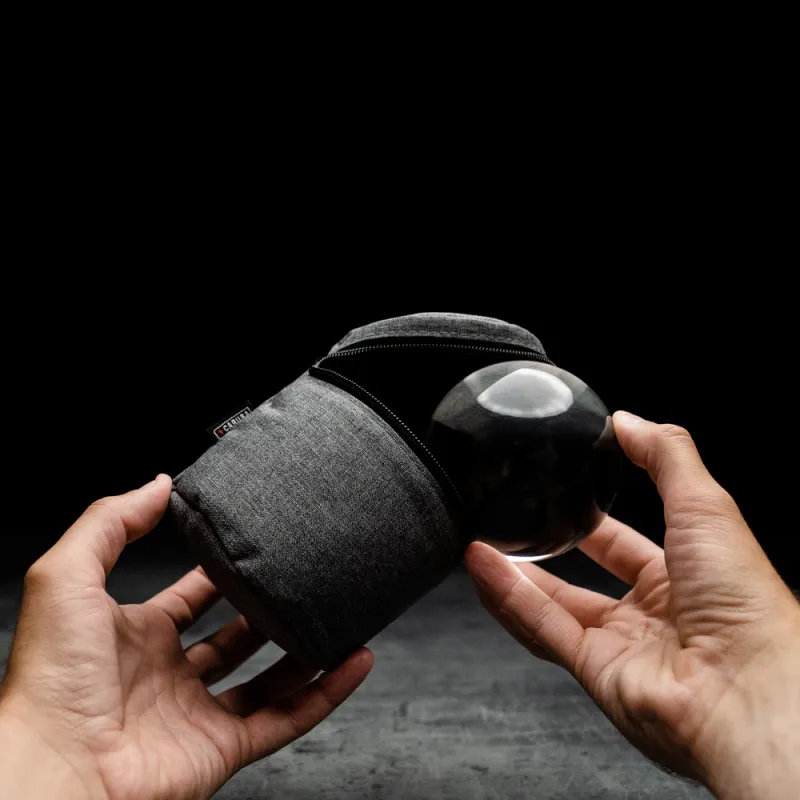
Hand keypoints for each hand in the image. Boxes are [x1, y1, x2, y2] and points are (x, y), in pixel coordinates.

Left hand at [0, 476, 372, 799]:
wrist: (54, 771)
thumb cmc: (50, 678)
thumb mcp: (67, 575)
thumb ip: (111, 523)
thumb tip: (159, 484)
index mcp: (135, 638)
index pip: (189, 598)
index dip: (218, 575)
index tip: (253, 549)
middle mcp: (170, 678)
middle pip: (234, 638)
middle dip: (267, 611)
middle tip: (301, 580)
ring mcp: (199, 715)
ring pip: (268, 679)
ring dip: (305, 651)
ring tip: (337, 616)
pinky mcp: (223, 749)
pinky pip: (287, 720)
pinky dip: (326, 694)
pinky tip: (353, 664)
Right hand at [466, 412, 799, 798]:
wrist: (748, 688)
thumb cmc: (744, 600)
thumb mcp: (705, 503)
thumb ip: (664, 456)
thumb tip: (629, 421)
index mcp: (685, 577)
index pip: (626, 546)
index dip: (593, 524)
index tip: (560, 501)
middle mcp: (653, 617)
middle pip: (583, 582)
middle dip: (547, 555)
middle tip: (512, 528)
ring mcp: (623, 648)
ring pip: (554, 608)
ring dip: (514, 576)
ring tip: (480, 544)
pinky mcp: (597, 674)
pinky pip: (544, 631)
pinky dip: (510, 599)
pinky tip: (484, 568)